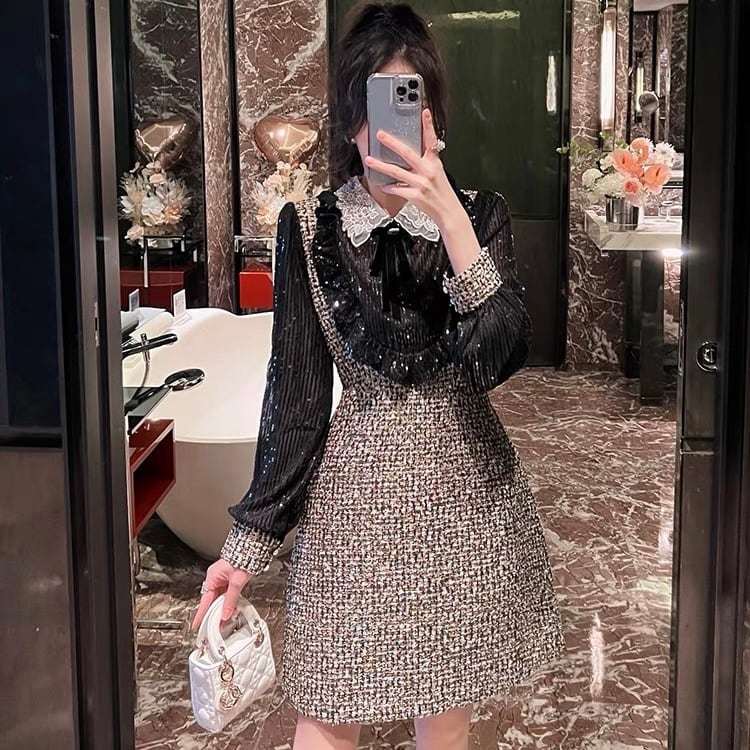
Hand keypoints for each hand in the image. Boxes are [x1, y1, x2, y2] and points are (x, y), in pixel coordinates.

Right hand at [191, 558, 251, 630]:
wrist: (252, 551)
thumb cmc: (243, 560)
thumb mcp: (236, 583)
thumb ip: (231, 600)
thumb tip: (225, 614)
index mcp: (212, 577)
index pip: (205, 601)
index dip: (201, 614)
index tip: (196, 624)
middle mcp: (216, 578)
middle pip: (213, 600)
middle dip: (215, 613)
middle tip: (216, 625)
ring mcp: (223, 578)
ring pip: (221, 598)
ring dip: (224, 607)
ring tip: (226, 619)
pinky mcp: (230, 579)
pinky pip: (227, 594)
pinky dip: (229, 601)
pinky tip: (233, 608)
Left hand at [363, 108, 466, 232]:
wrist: (448, 212)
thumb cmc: (442, 193)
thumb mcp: (438, 173)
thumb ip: (426, 163)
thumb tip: (409, 155)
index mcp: (434, 163)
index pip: (432, 140)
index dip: (428, 125)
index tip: (424, 112)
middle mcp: (428, 171)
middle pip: (407, 153)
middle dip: (392, 142)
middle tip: (380, 134)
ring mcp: (421, 183)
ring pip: (396, 171)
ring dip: (381, 165)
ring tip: (369, 160)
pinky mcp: (415, 196)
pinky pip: (397, 189)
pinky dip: (388, 187)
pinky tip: (382, 184)